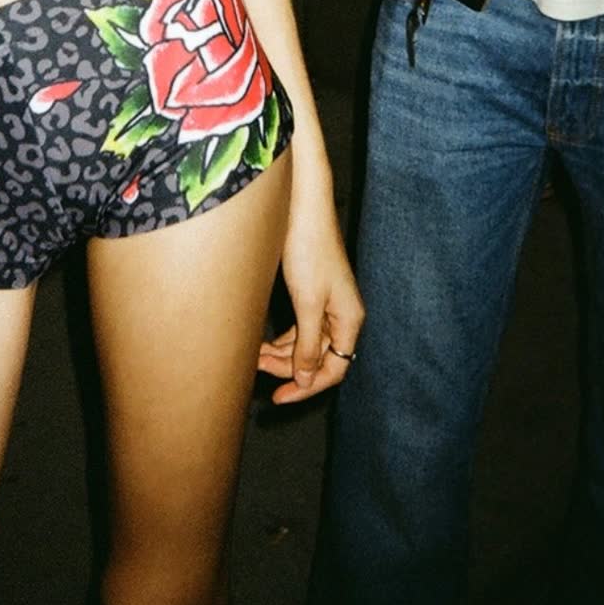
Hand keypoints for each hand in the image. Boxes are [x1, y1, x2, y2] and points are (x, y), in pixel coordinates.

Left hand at [258, 193, 364, 403]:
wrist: (303, 208)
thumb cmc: (308, 250)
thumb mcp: (307, 303)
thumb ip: (310, 344)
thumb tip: (309, 379)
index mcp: (349, 320)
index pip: (335, 369)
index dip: (308, 387)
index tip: (279, 397)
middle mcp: (342, 315)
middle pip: (320, 358)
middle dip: (289, 368)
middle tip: (257, 369)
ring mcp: (328, 304)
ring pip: (308, 343)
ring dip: (283, 354)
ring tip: (254, 355)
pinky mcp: (314, 292)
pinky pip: (302, 327)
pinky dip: (283, 338)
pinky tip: (262, 342)